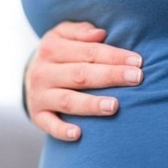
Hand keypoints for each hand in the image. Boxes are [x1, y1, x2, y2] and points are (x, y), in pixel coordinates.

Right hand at [24, 21, 142, 140]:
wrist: (29, 80)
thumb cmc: (59, 58)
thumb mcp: (62, 37)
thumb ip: (81, 33)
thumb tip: (101, 34)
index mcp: (52, 49)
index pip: (89, 52)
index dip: (114, 56)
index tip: (138, 62)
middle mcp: (44, 72)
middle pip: (81, 75)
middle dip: (111, 76)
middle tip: (136, 78)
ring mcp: (40, 96)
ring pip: (69, 101)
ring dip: (91, 105)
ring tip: (114, 106)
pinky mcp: (38, 116)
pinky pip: (50, 125)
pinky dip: (62, 131)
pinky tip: (78, 134)